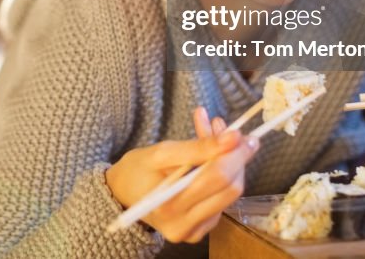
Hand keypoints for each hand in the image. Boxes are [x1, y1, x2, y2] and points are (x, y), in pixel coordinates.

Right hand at [105, 107, 258, 242]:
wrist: (122, 194)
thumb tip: (233, 138)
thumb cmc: (137, 170)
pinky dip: (221, 177)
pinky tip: (210, 159)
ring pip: (230, 194)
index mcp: (170, 206)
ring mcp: (193, 232)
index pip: (217, 178)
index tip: (242, 133)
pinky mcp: (199, 231)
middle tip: (231, 132)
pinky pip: (221, 201)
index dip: (234, 154)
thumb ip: (197, 147)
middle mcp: (184, 225)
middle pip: (230, 189)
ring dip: (229, 163)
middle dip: (235, 157)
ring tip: (216, 137)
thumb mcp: (160, 152)